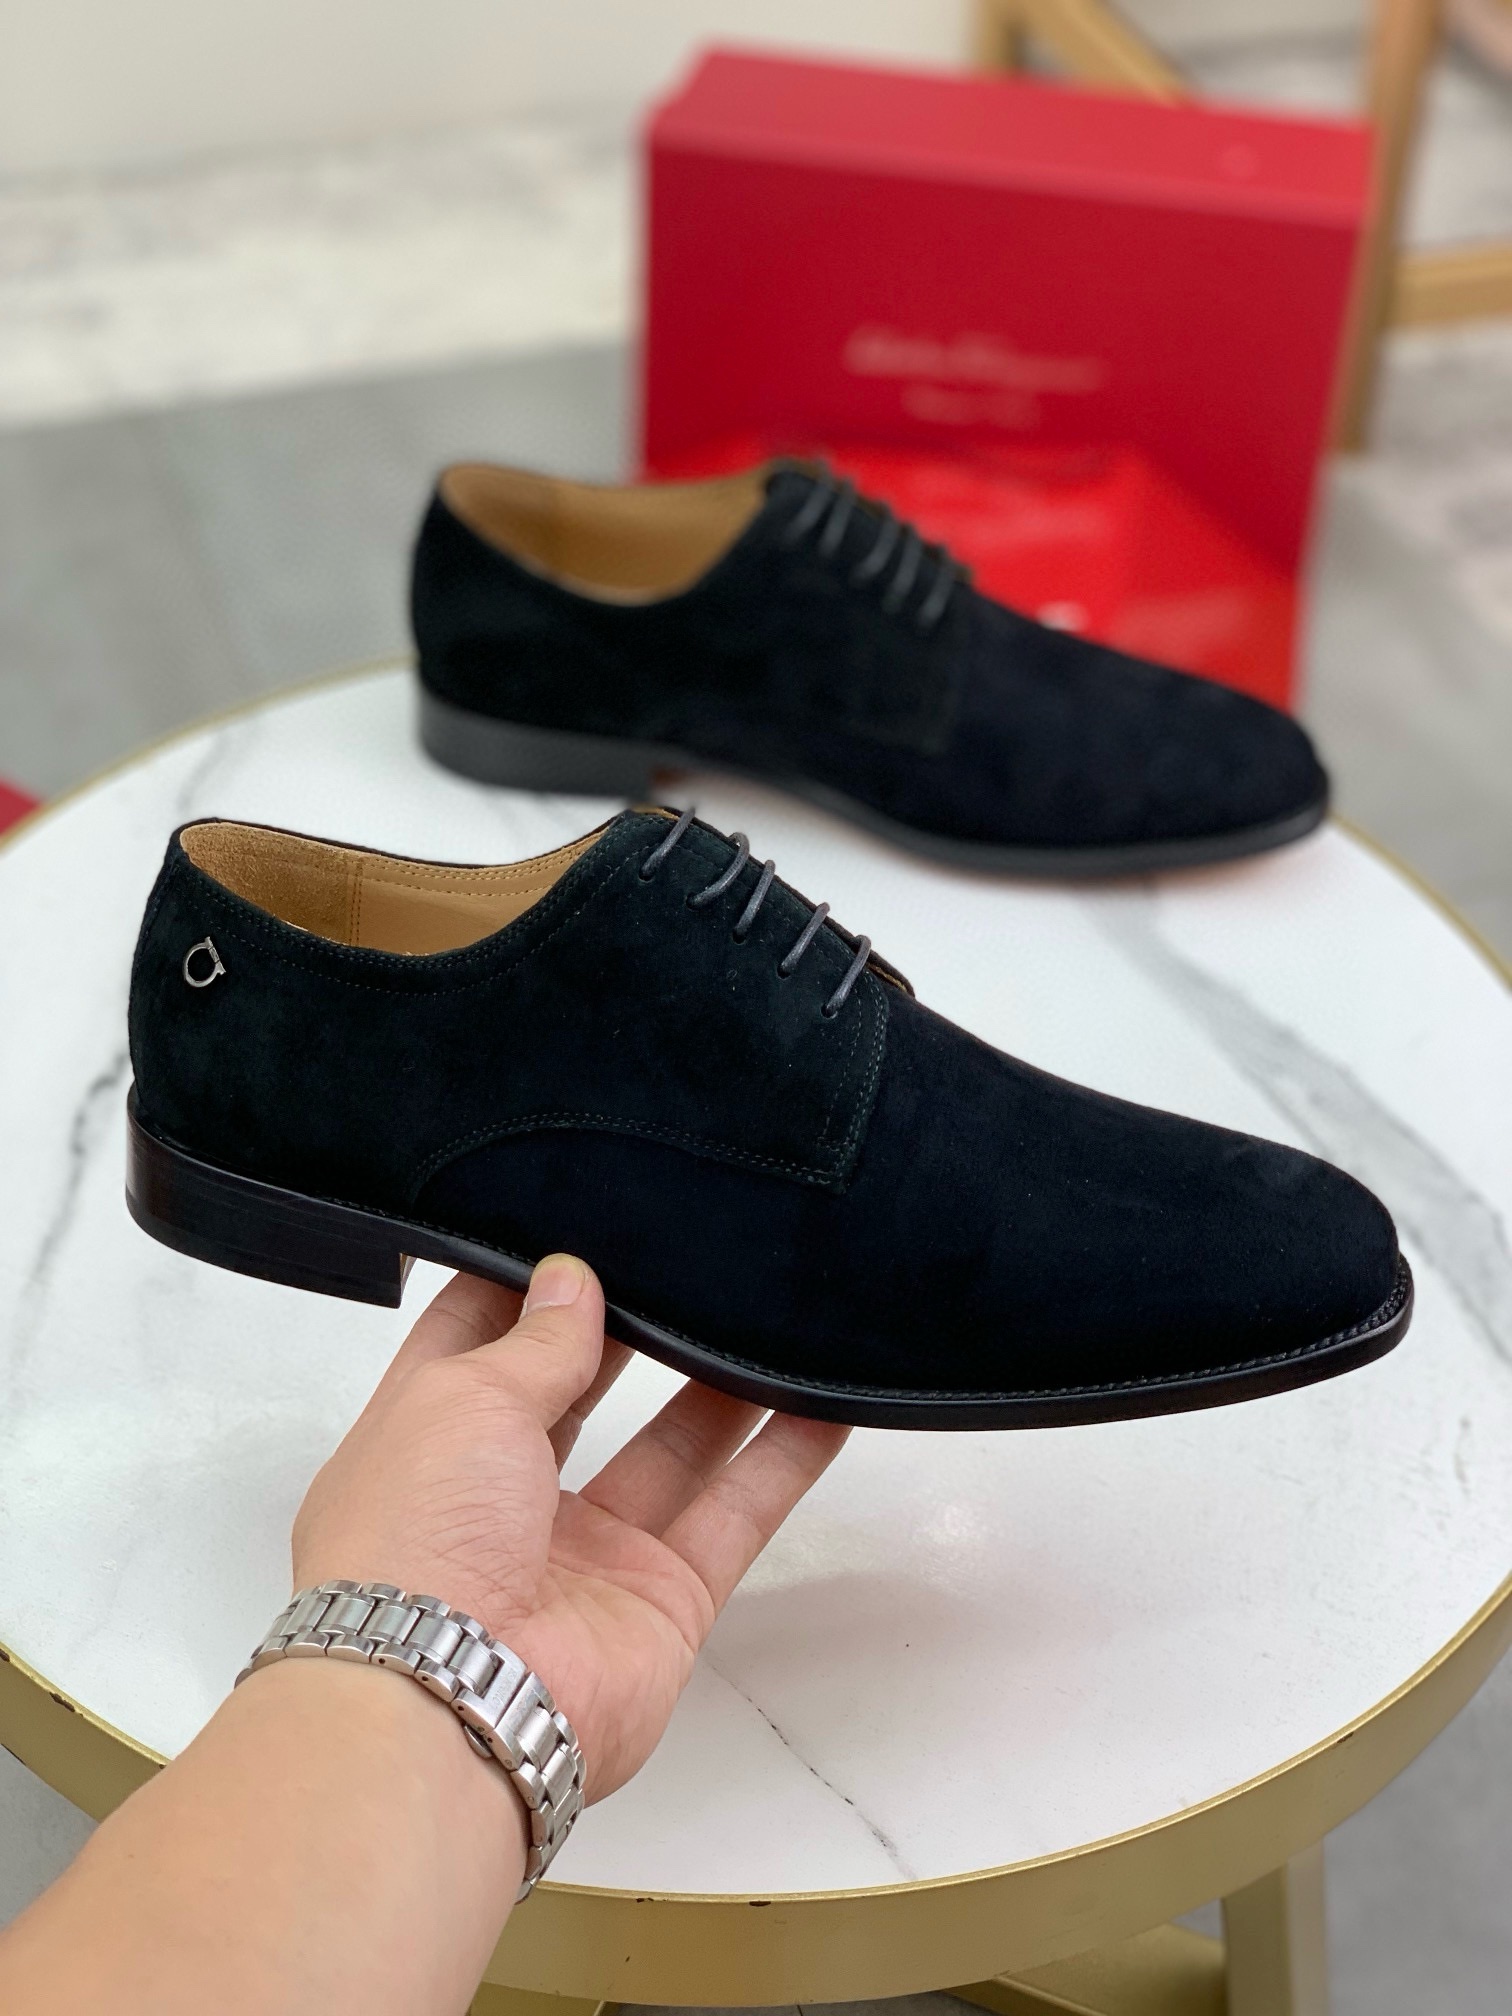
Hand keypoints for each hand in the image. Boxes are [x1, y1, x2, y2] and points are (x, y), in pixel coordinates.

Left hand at [292, 1256, 847, 1798]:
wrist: (451, 1709)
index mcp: (428, 1441)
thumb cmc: (417, 1537)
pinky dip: (782, 1463)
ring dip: (721, 1384)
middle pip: (580, 1392)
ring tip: (771, 1309)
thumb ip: (535, 1340)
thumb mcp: (463, 1401)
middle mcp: (503, 1496)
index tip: (579, 1222)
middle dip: (631, 1327)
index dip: (523, 1283)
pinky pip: (734, 1517)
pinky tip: (827, 1401)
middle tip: (690, 1256)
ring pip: (672, 1448)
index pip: (475, 1340)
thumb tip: (570, 1278)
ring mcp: (588, 1553)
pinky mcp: (663, 1601)